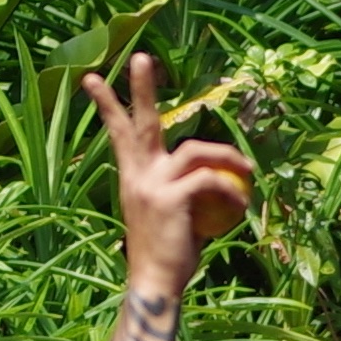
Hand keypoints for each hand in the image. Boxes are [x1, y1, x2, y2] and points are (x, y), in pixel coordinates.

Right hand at [87, 51, 254, 295]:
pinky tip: (243, 205)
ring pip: (193, 151)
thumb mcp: (173, 217)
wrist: (156, 282)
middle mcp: (137, 175)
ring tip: (249, 168)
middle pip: (141, 123)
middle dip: (140, 89)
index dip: (109, 105)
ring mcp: (150, 185)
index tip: (91, 79)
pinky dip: (231, 189)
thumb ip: (184, 192)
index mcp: (133, 177)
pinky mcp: (170, 198)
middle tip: (142, 58)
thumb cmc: (168, 256)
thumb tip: (211, 180)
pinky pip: (209, 180)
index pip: (120, 134)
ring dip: (226, 156)